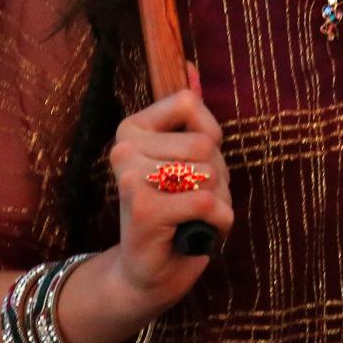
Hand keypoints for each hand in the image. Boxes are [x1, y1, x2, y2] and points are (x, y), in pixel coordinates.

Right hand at [99, 85, 232, 316]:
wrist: (147, 274)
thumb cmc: (174, 213)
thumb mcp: (184, 158)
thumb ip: (187, 114)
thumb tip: (192, 67)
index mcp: (132, 128)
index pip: (189, 103)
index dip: (209, 137)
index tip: (192, 163)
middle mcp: (123, 147)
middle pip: (206, 144)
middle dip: (217, 176)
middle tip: (192, 200)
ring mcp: (129, 177)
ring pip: (210, 173)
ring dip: (218, 201)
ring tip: (191, 217)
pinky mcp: (143, 208)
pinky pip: (208, 202)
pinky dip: (218, 223)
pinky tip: (196, 233)